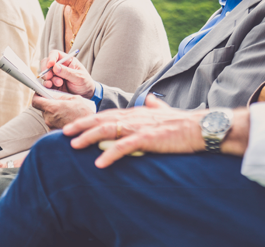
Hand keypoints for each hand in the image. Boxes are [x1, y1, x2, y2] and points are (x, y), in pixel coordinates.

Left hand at [32, 91, 96, 129]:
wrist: (89, 131)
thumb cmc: (84, 115)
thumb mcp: (75, 99)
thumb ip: (62, 96)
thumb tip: (54, 95)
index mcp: (52, 107)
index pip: (36, 101)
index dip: (37, 96)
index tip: (40, 94)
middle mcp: (49, 118)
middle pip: (42, 109)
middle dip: (49, 105)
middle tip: (59, 103)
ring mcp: (51, 127)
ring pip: (48, 116)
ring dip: (54, 113)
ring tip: (66, 113)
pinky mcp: (54, 133)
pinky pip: (52, 124)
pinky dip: (57, 121)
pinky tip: (66, 120)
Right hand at [40, 50, 95, 97]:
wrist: (86, 95)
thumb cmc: (85, 83)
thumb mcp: (79, 77)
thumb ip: (68, 72)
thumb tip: (55, 67)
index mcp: (67, 61)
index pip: (55, 54)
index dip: (51, 58)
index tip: (50, 64)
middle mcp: (59, 67)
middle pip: (46, 63)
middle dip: (46, 69)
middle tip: (49, 76)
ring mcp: (55, 76)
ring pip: (45, 74)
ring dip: (49, 79)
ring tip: (59, 83)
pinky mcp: (53, 85)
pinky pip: (45, 83)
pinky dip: (46, 85)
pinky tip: (51, 87)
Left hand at [63, 95, 207, 167]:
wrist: (201, 127)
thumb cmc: (184, 123)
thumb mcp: (165, 113)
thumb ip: (155, 107)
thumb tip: (150, 100)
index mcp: (136, 113)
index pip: (107, 114)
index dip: (88, 119)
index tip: (73, 125)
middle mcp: (134, 117)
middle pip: (101, 119)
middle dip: (81, 125)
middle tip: (64, 132)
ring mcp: (140, 127)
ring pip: (108, 130)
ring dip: (89, 137)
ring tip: (73, 145)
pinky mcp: (149, 139)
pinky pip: (125, 146)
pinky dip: (110, 154)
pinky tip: (99, 163)